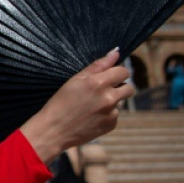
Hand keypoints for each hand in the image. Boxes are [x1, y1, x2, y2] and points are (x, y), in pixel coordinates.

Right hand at [20, 48, 134, 163]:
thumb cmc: (60, 102)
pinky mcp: (112, 125)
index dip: (117, 72)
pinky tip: (92, 116)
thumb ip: (98, 65)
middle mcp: (109, 98)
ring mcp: (112, 113)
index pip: (123, 72)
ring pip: (121, 101)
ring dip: (112, 101)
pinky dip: (107, 114)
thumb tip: (115, 52)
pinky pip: (115, 114)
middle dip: (120, 86)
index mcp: (98, 83)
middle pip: (129, 87)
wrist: (54, 130)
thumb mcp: (75, 80)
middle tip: (103, 90)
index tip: (109, 75)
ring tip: (93, 105)